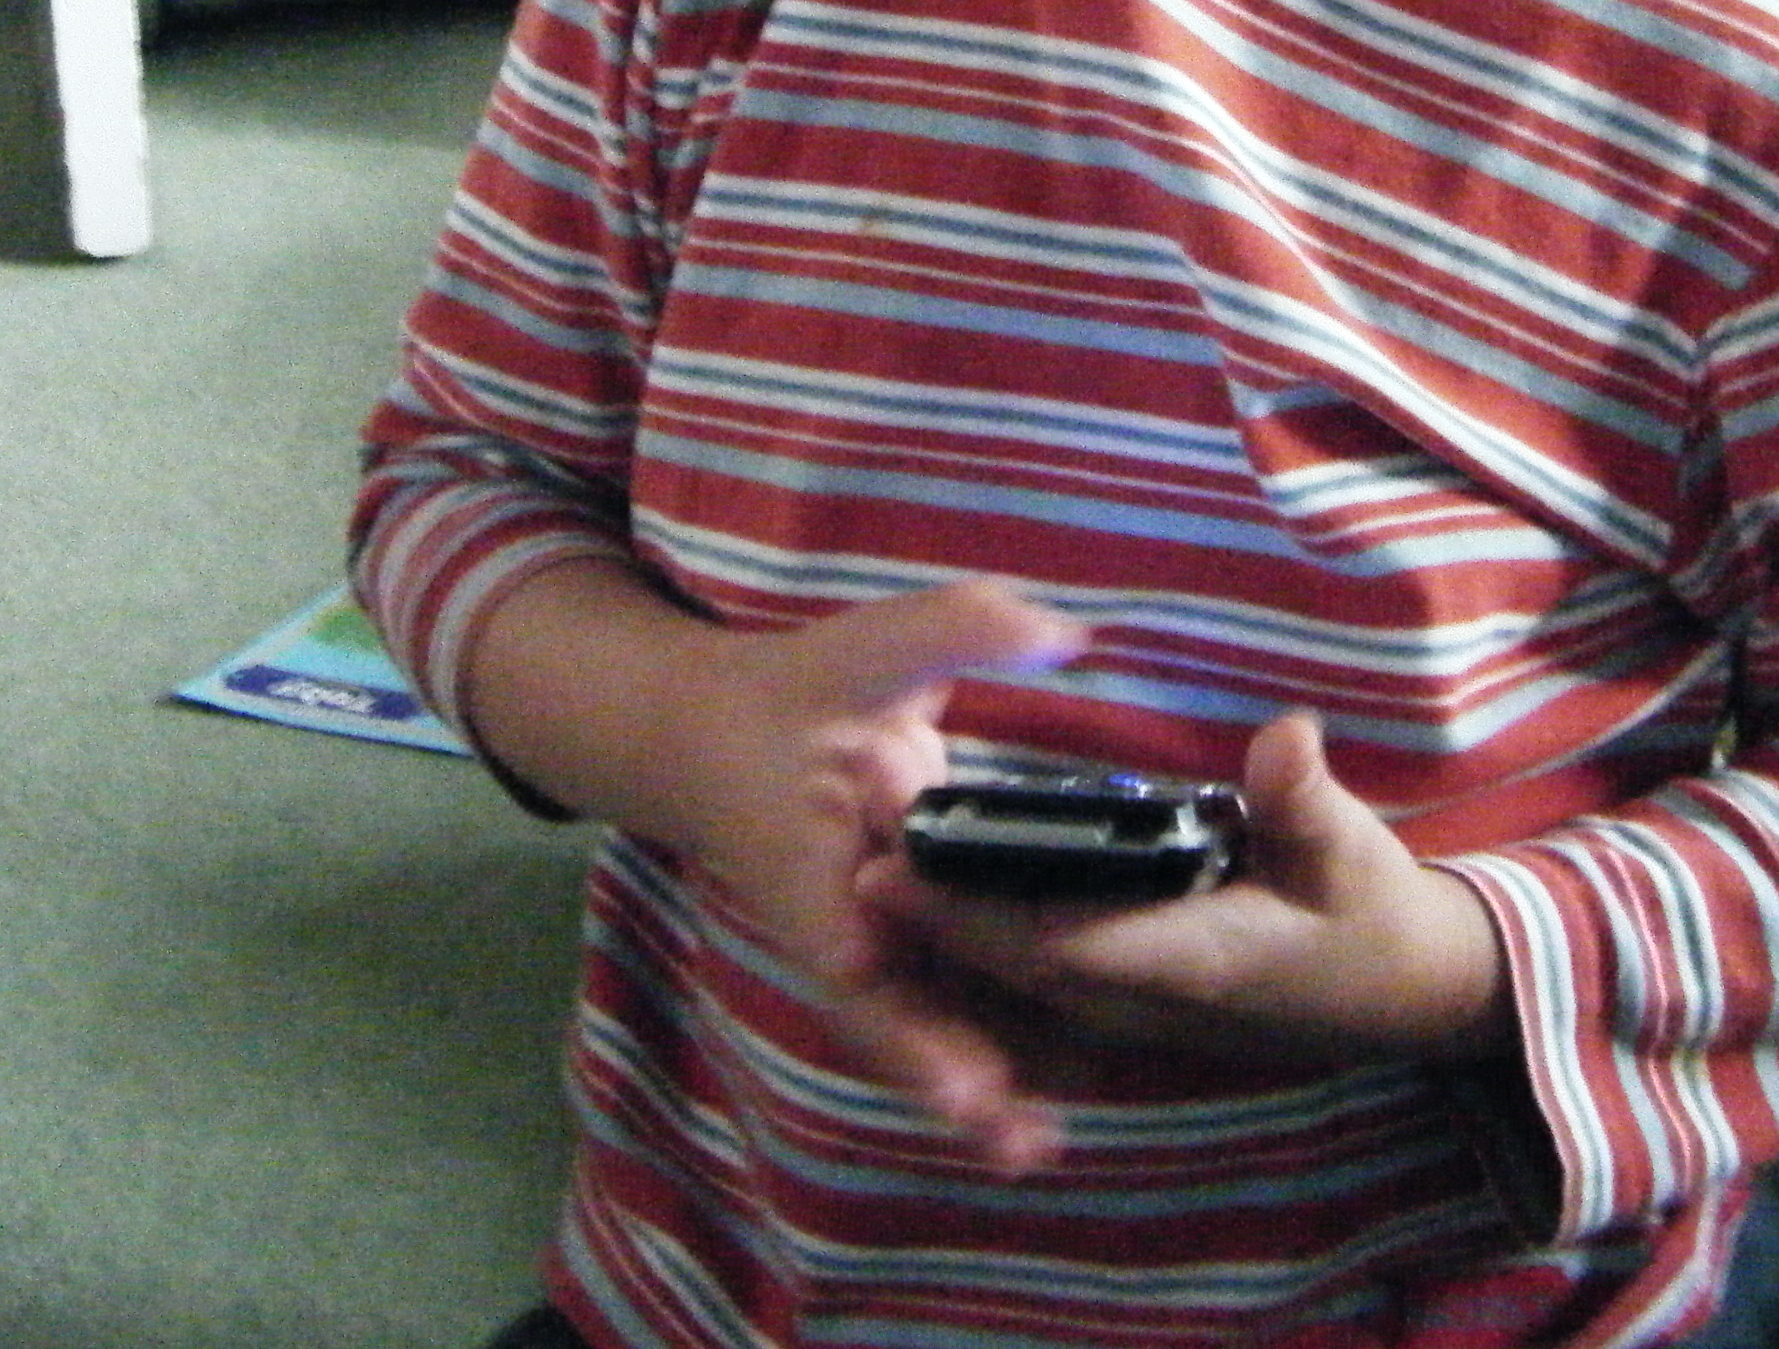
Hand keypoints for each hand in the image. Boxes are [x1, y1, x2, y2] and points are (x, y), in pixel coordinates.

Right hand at [646, 579, 1088, 1169]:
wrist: (715, 739)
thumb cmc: (794, 692)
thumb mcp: (868, 647)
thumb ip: (960, 629)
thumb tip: (1062, 631)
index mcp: (810, 867)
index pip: (852, 956)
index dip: (900, 1018)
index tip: (946, 1069)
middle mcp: (833, 925)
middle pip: (885, 1020)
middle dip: (940, 1077)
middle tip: (1006, 1131)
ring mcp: (859, 947)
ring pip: (909, 1034)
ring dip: (963, 1094)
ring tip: (1031, 1149)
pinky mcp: (891, 951)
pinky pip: (931, 1014)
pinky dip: (973, 1063)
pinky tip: (1037, 1115)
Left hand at [860, 711, 1515, 1080]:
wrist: (1387, 992)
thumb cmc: (1365, 907)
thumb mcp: (1352, 847)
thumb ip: (1307, 801)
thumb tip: (1286, 737)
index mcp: (1198, 959)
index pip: (1073, 941)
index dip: (985, 907)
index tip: (910, 861)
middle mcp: (1141, 999)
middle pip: (1008, 958)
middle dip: (929, 901)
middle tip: (855, 813)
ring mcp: (1120, 1012)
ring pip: (998, 979)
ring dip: (928, 924)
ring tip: (854, 837)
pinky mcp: (1109, 1003)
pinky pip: (1013, 988)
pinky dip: (954, 949)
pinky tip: (897, 892)